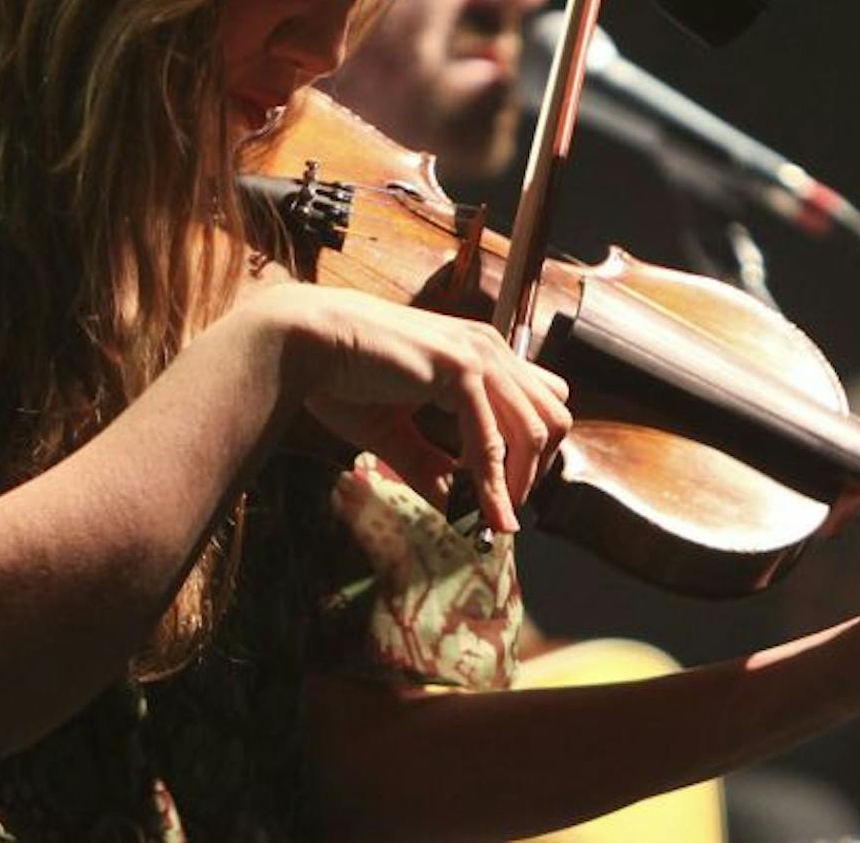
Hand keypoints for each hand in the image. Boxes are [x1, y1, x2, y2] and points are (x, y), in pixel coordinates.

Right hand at [251, 283, 570, 534]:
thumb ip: (431, 466)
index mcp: (478, 354)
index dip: (533, 452)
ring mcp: (478, 354)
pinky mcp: (459, 367)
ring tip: (491, 516)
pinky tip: (476, 510)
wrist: (306, 342)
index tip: (506, 495)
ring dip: (518, 483)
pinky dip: (489, 481)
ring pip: (536, 429)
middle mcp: (488, 348)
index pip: (539, 403)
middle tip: (503, 510)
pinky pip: (491, 438)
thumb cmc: (342, 376)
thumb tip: (461, 510)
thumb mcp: (396, 432)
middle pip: (553, 416)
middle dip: (536, 471)